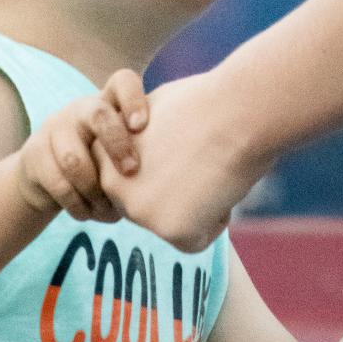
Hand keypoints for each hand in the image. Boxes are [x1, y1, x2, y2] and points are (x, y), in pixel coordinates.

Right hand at [17, 68, 148, 221]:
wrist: (46, 178)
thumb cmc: (102, 165)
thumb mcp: (120, 151)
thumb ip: (141, 152)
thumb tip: (171, 181)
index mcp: (109, 102)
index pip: (122, 81)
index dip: (133, 99)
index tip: (142, 126)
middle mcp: (81, 109)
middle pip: (98, 114)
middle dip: (118, 144)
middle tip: (132, 171)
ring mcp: (55, 129)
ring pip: (74, 159)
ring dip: (96, 190)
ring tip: (110, 211)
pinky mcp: (34, 154)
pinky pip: (58, 183)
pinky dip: (78, 205)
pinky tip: (89, 214)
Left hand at [94, 70, 262, 253]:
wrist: (237, 109)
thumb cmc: (204, 101)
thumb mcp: (150, 114)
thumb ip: (135, 143)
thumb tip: (143, 160)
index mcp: (105, 156)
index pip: (133, 182)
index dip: (166, 164)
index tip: (182, 142)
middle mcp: (114, 187)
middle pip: (149, 207)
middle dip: (175, 192)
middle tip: (199, 157)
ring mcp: (139, 212)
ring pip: (172, 226)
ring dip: (195, 207)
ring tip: (210, 168)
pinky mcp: (169, 231)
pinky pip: (198, 240)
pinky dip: (215, 219)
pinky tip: (221, 186)